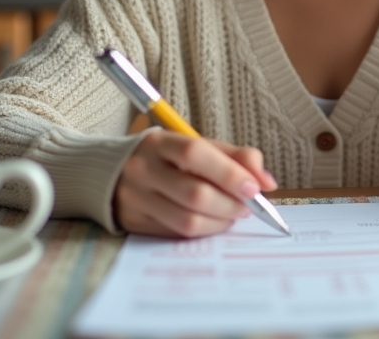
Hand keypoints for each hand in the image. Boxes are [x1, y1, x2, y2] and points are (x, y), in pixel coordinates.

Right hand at [114, 131, 277, 237]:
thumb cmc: (167, 159)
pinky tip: (213, 222)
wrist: (111, 173)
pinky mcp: (135, 224)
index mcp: (160, 143)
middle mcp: (143, 170)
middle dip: (231, 204)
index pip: (196, 154)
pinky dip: (204, 231)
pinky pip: (177, 234)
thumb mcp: (197, 146)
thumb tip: (267, 181)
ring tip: (233, 214)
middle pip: (195, 193)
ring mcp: (136, 199)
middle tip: (248, 205)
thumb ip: (234, 157)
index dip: (229, 172)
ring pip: (187, 220)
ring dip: (220, 221)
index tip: (255, 187)